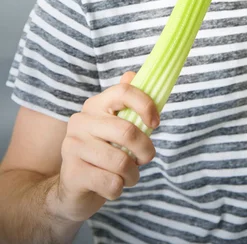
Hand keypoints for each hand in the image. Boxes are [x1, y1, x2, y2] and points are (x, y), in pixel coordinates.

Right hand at [50, 72, 158, 222]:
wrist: (72, 189)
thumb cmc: (102, 153)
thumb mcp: (115, 127)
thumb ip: (127, 104)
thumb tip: (132, 74)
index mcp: (95, 105)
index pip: (123, 91)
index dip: (146, 105)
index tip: (156, 123)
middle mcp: (81, 121)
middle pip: (127, 131)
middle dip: (146, 150)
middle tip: (146, 158)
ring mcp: (73, 146)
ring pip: (121, 162)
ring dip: (133, 175)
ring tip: (129, 175)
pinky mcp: (73, 173)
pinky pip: (111, 183)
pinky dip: (119, 189)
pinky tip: (113, 186)